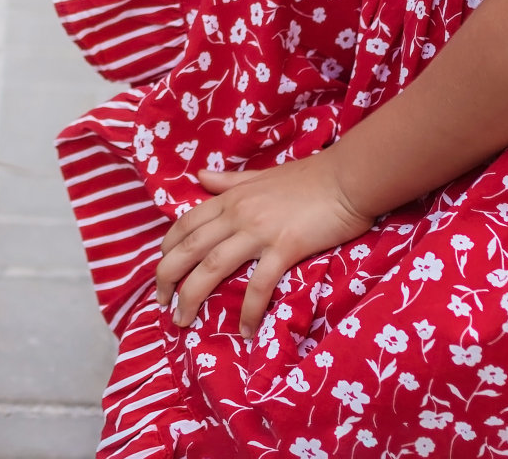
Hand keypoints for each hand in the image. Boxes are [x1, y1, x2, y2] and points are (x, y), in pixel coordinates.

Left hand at [155, 152, 374, 338]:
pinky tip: (244, 331)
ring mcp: (260, 231)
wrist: (346, 179)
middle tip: (161, 304)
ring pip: (213, 266)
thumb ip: (229, 182)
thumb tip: (199, 177)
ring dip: (192, 296)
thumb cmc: (308, 178)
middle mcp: (238, 213)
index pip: (186, 223)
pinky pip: (258, 285)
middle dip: (167, 277)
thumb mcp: (261, 176)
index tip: (160, 271)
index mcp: (232, 197)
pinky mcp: (285, 248)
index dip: (167, 248)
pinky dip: (247, 311)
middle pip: (190, 247)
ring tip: (182, 320)